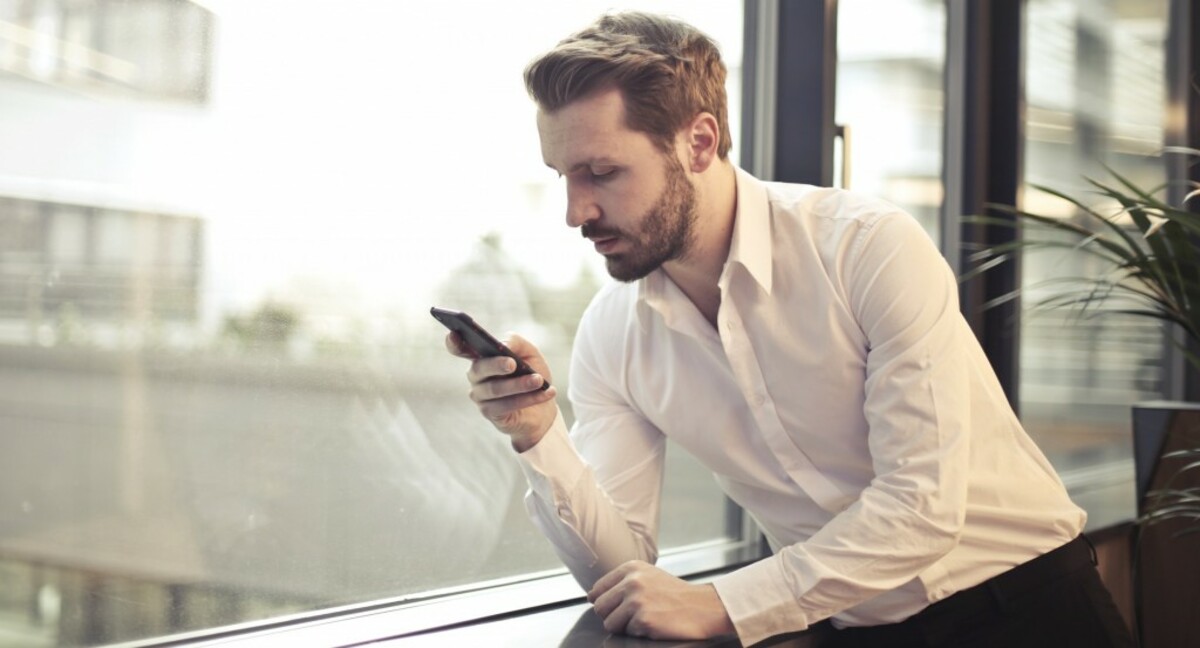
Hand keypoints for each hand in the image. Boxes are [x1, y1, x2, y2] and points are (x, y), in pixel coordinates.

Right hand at [445, 331, 557, 450]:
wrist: (544, 406)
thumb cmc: (532, 374)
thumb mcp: (530, 354)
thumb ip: (516, 342)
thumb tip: (503, 345)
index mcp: (482, 356)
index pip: (460, 348)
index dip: (453, 342)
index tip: (453, 333)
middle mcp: (476, 375)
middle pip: (479, 368)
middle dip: (496, 365)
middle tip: (512, 363)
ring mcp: (480, 395)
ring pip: (495, 389)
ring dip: (519, 384)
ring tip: (539, 380)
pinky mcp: (489, 413)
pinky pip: (506, 405)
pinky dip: (528, 398)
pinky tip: (546, 393)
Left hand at [588, 561, 735, 640]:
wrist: (704, 607)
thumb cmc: (676, 594)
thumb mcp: (648, 576)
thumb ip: (621, 582)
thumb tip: (592, 596)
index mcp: (630, 568)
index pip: (598, 589)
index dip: (605, 603)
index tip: (618, 606)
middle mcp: (631, 581)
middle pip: (600, 608)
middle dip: (613, 616)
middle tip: (634, 616)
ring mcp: (637, 601)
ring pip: (609, 624)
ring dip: (625, 627)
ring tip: (646, 619)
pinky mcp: (644, 620)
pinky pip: (627, 633)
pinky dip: (639, 633)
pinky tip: (655, 624)